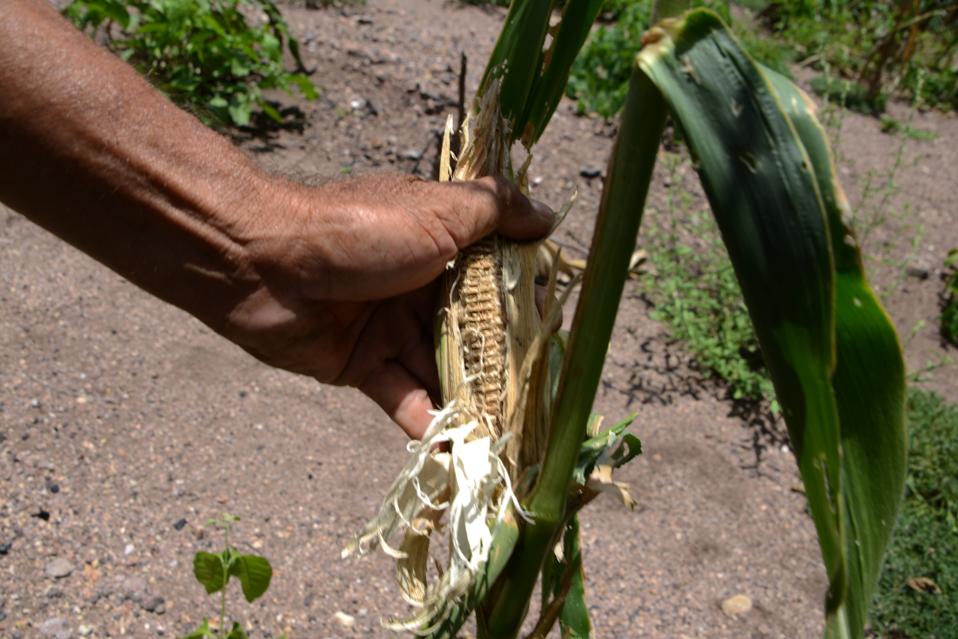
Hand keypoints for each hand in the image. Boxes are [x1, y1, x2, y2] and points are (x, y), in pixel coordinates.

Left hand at [224, 173, 554, 438]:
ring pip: (442, 371)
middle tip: (541, 402)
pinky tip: (458, 454)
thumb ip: (496, 211)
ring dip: (472, 403)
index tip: (559, 335)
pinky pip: (403, 398)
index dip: (526, 304)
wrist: (260, 262)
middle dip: (503, 365)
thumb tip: (550, 217)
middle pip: (472, 333)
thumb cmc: (358, 229)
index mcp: (441, 245)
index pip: (496, 278)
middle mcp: (419, 288)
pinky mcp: (362, 366)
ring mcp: (390, 329)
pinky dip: (428, 424)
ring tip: (510, 439)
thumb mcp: (437, 209)